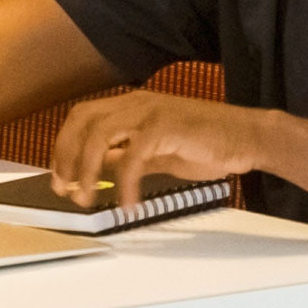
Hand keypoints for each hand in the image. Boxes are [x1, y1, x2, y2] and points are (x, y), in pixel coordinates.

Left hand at [51, 90, 274, 211]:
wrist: (247, 138)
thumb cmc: (207, 142)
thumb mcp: (156, 151)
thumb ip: (126, 155)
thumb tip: (99, 169)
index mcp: (132, 105)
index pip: (82, 117)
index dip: (64, 146)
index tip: (60, 177)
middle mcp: (136, 103)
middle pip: (82, 121)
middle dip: (66, 156)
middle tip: (65, 188)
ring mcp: (151, 112)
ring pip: (99, 136)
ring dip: (86, 170)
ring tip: (87, 198)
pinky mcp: (166, 128)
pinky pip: (132, 157)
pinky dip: (124, 184)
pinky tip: (127, 204)